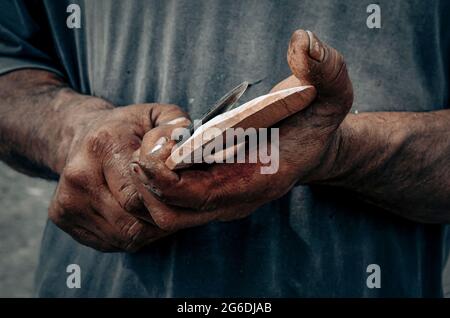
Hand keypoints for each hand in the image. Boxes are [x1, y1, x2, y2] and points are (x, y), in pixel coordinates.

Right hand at [48, 102, 189, 251]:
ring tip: (164, 210)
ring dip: (153, 230)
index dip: (171, 202)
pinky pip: (113, 242)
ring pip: (126, 237)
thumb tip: (190, 150)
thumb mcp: (156, 115)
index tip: (189, 196)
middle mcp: (80, 176)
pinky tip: (142, 216)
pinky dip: (135, 235)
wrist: (80, 133)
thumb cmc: (127, 127)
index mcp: (103, 146)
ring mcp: (68, 201)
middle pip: (135, 220)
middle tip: (185, 209)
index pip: (141, 195)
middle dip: (166, 219)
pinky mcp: (63, 218)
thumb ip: (177, 126)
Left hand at [130, 29, 352, 230]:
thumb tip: (303, 43)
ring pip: (164, 210)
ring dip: (147, 182)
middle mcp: (234, 199)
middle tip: (147, 143)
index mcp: (258, 182)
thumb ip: (325, 68)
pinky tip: (161, 145)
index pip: (200, 198)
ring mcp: (220, 199)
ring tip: (151, 142)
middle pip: (171, 213)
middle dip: (148, 183)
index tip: (150, 151)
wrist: (310, 144)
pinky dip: (155, 178)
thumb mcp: (332, 91)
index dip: (167, 181)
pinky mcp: (210, 191)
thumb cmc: (317, 120)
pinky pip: (170, 198)